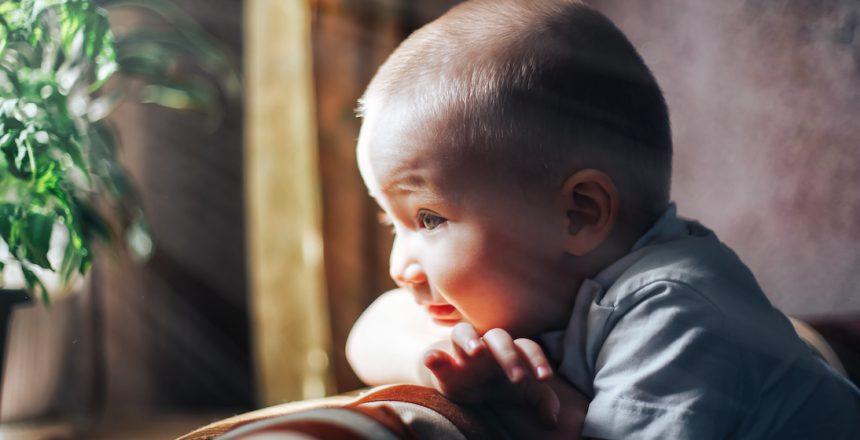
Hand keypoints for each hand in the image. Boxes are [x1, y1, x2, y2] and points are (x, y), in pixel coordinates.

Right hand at [423, 323, 560, 428]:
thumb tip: (552, 422)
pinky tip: (432, 359)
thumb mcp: (520, 394)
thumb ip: (540, 401)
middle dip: (509, 356)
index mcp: (509, 349)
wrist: (463, 383)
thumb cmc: (497, 383)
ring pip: (463, 332)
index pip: (527, 347)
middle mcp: (486, 344)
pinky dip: (433, 356)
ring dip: (470, 340)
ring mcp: (461, 350)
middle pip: (499, 337)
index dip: (537, 360)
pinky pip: (433, 353)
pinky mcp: (440, 361)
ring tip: (476, 352)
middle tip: (518, 378)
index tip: (545, 378)